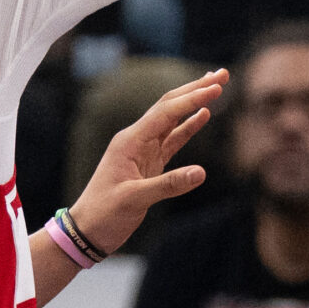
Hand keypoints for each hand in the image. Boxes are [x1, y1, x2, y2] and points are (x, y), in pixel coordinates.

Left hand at [68, 69, 226, 252]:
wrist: (85, 232)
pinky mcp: (149, 163)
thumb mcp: (134, 200)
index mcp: (130, 141)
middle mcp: (137, 139)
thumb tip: (202, 172)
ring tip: (216, 86)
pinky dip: (189, 126)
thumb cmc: (104, 214)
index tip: (217, 87)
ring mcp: (143, 150)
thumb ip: (167, 185)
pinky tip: (203, 116)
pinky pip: (172, 139)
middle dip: (196, 89)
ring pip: (173, 119)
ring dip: (194, 102)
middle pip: (170, 106)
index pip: (167, 112)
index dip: (193, 98)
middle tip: (223, 75)